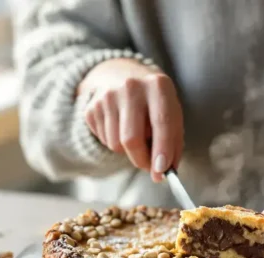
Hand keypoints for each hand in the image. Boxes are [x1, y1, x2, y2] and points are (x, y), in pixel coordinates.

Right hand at [78, 59, 183, 181]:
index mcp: (158, 85)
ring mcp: (107, 96)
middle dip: (142, 160)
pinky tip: (120, 128)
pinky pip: (104, 141)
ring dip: (128, 152)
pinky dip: (115, 143)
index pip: (161, 122)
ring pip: (116, 144)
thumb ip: (173, 144)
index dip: (162, 149)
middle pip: (132, 138)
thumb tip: (161, 174)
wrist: (122, 77)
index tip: (162, 171)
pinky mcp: (91, 107)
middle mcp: (131, 86)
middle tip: (150, 167)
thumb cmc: (155, 104)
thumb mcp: (172, 114)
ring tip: (136, 136)